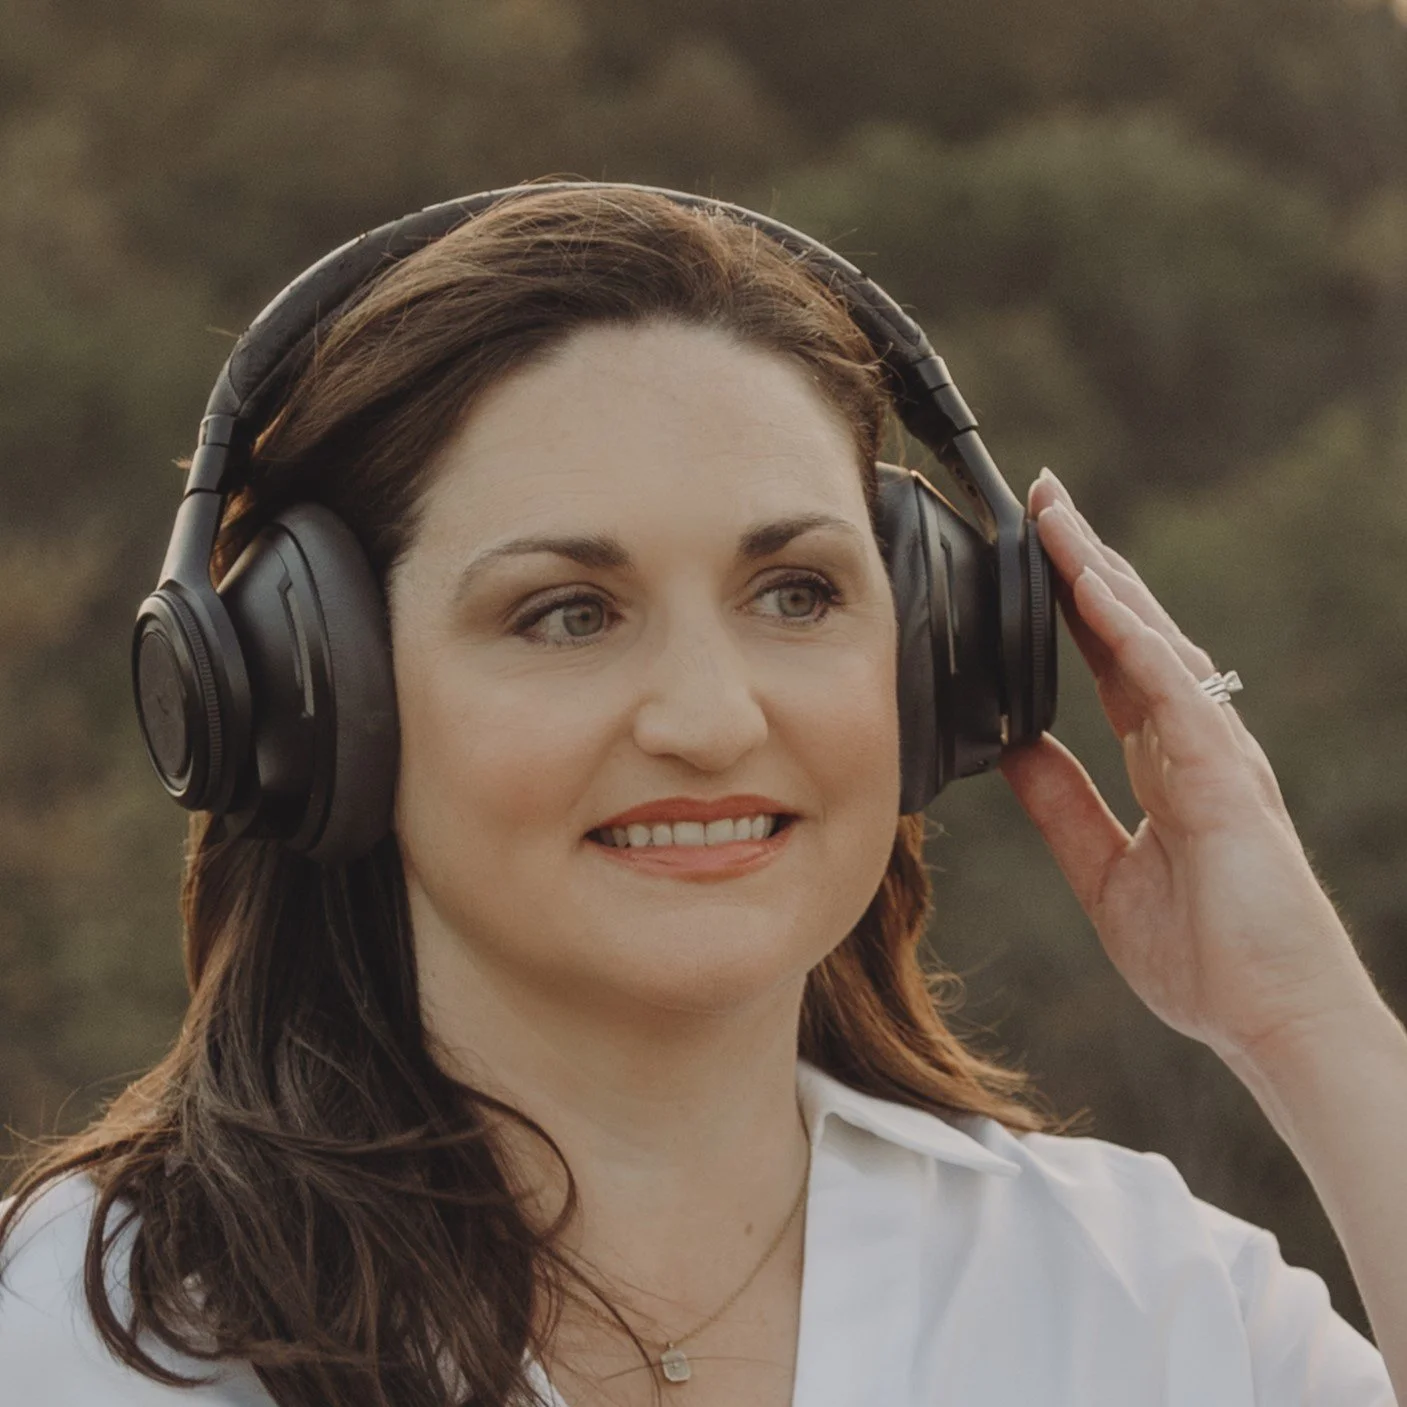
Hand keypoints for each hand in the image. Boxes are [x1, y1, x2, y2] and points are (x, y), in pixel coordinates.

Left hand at [998, 469, 1375, 1064]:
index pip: (1110, 665)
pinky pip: (1174, 691)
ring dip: (1103, 576)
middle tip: (1040, 501)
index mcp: (1166, 764)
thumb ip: (1063, 806)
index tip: (1032, 558)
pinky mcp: (1229, 777)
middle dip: (1084, 565)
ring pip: (1154, 642)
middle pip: (1131, 633)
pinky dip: (1134, 638)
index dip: (1071, 610)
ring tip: (1056, 518)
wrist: (1271, 1024)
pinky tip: (1095, 592)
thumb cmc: (1206, 960)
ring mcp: (1217, 753)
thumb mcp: (1103, 871)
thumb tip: (1014, 748)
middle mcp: (1195, 744)